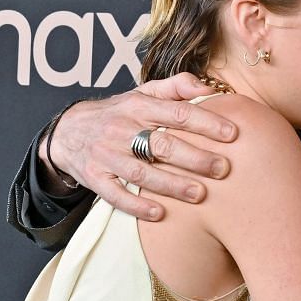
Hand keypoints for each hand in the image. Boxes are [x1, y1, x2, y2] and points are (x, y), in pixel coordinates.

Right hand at [43, 74, 241, 219]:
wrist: (67, 130)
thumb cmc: (118, 113)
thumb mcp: (142, 93)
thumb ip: (175, 87)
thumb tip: (208, 86)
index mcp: (138, 107)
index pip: (177, 113)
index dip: (206, 123)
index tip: (232, 134)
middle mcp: (122, 129)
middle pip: (162, 144)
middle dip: (195, 158)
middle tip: (223, 169)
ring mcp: (107, 155)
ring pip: (141, 172)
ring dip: (171, 185)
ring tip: (200, 194)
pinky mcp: (94, 177)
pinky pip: (115, 194)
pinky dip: (136, 205)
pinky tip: (159, 213)